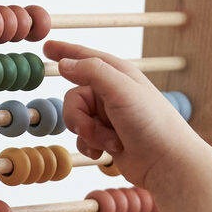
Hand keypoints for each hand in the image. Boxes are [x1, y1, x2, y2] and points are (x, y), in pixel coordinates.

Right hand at [46, 41, 197, 192]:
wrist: (165, 163)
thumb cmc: (150, 122)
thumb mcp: (121, 89)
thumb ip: (92, 71)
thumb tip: (64, 64)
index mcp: (117, 74)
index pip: (85, 57)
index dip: (65, 52)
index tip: (46, 48)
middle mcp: (111, 92)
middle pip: (73, 98)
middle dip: (79, 118)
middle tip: (91, 129)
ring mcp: (108, 116)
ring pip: (75, 120)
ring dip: (89, 134)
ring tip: (111, 143)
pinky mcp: (106, 137)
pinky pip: (82, 139)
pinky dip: (90, 146)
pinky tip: (107, 152)